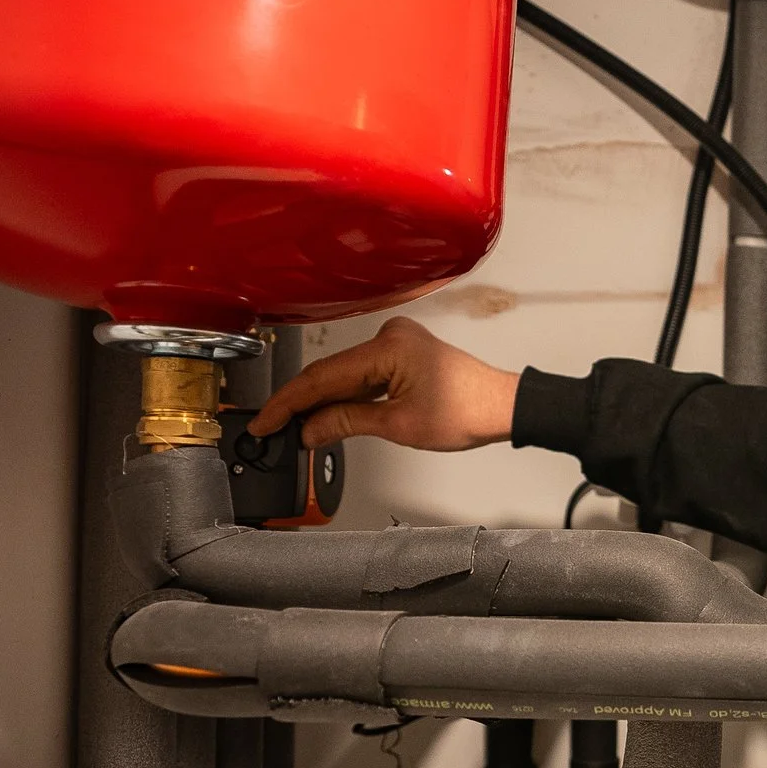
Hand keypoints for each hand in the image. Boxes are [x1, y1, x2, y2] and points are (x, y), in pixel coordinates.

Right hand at [251, 317, 520, 450]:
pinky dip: (347, 395)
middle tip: (273, 429)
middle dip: (301, 404)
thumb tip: (310, 430)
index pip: (321, 377)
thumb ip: (346, 423)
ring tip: (297, 428)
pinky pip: (363, 374)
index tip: (265, 422)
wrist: (502, 406)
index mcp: (387, 348)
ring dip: (324, 401)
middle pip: (330, 373)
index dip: (288, 403)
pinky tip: (329, 415)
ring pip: (346, 375)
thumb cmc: (467, 411)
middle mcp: (389, 337)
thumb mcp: (398, 425)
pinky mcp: (403, 353)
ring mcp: (397, 342)